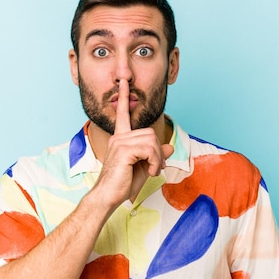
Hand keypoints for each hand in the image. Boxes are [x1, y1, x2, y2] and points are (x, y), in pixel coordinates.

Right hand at [95, 80, 172, 205]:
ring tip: (152, 170)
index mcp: (120, 139)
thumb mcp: (144, 167)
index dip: (123, 97)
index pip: (122, 114)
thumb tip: (170, 146)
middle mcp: (118, 138)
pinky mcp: (123, 150)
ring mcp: (119, 142)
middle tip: (157, 167)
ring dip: (158, 158)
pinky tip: (150, 172)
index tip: (123, 82)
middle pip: (150, 133)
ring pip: (152, 141)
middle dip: (159, 151)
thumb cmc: (122, 184)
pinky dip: (155, 162)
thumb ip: (156, 155)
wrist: (108, 197)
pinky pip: (149, 149)